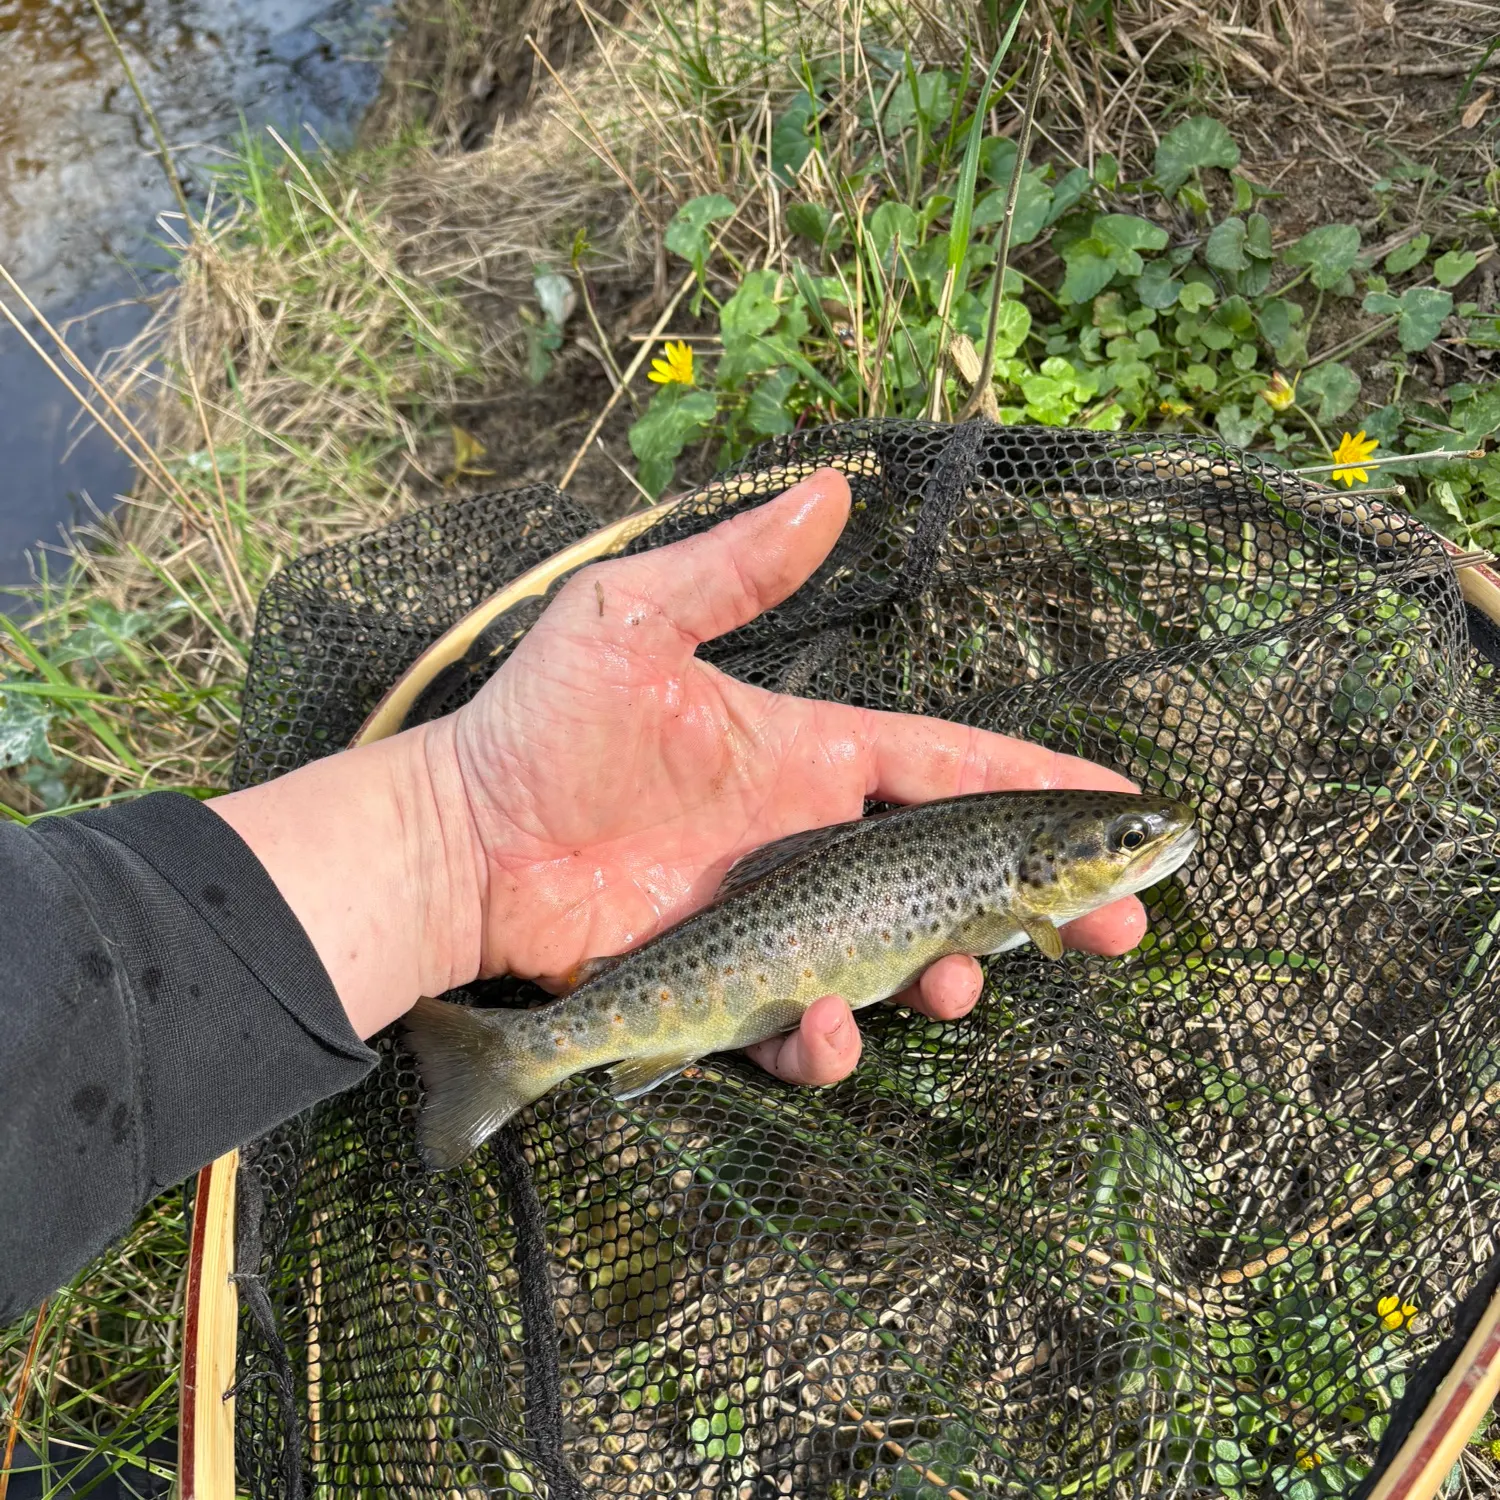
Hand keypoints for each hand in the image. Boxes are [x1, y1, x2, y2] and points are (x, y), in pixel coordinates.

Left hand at [424, 468, 1142, 1084]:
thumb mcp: (634, 620)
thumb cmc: (542, 726)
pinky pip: (804, 1026)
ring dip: (954, 977)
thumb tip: (831, 486)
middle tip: (1115, 930)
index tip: (1125, 804)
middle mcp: (814, 843)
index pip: (953, 766)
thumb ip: (736, 568)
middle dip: (1045, 905)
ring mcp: (777, 922)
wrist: (462, 838)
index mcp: (814, 758)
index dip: (1040, 783)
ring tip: (964, 980)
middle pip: (956, 877)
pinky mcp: (729, 991)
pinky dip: (831, 1038)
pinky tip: (830, 1021)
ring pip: (900, 962)